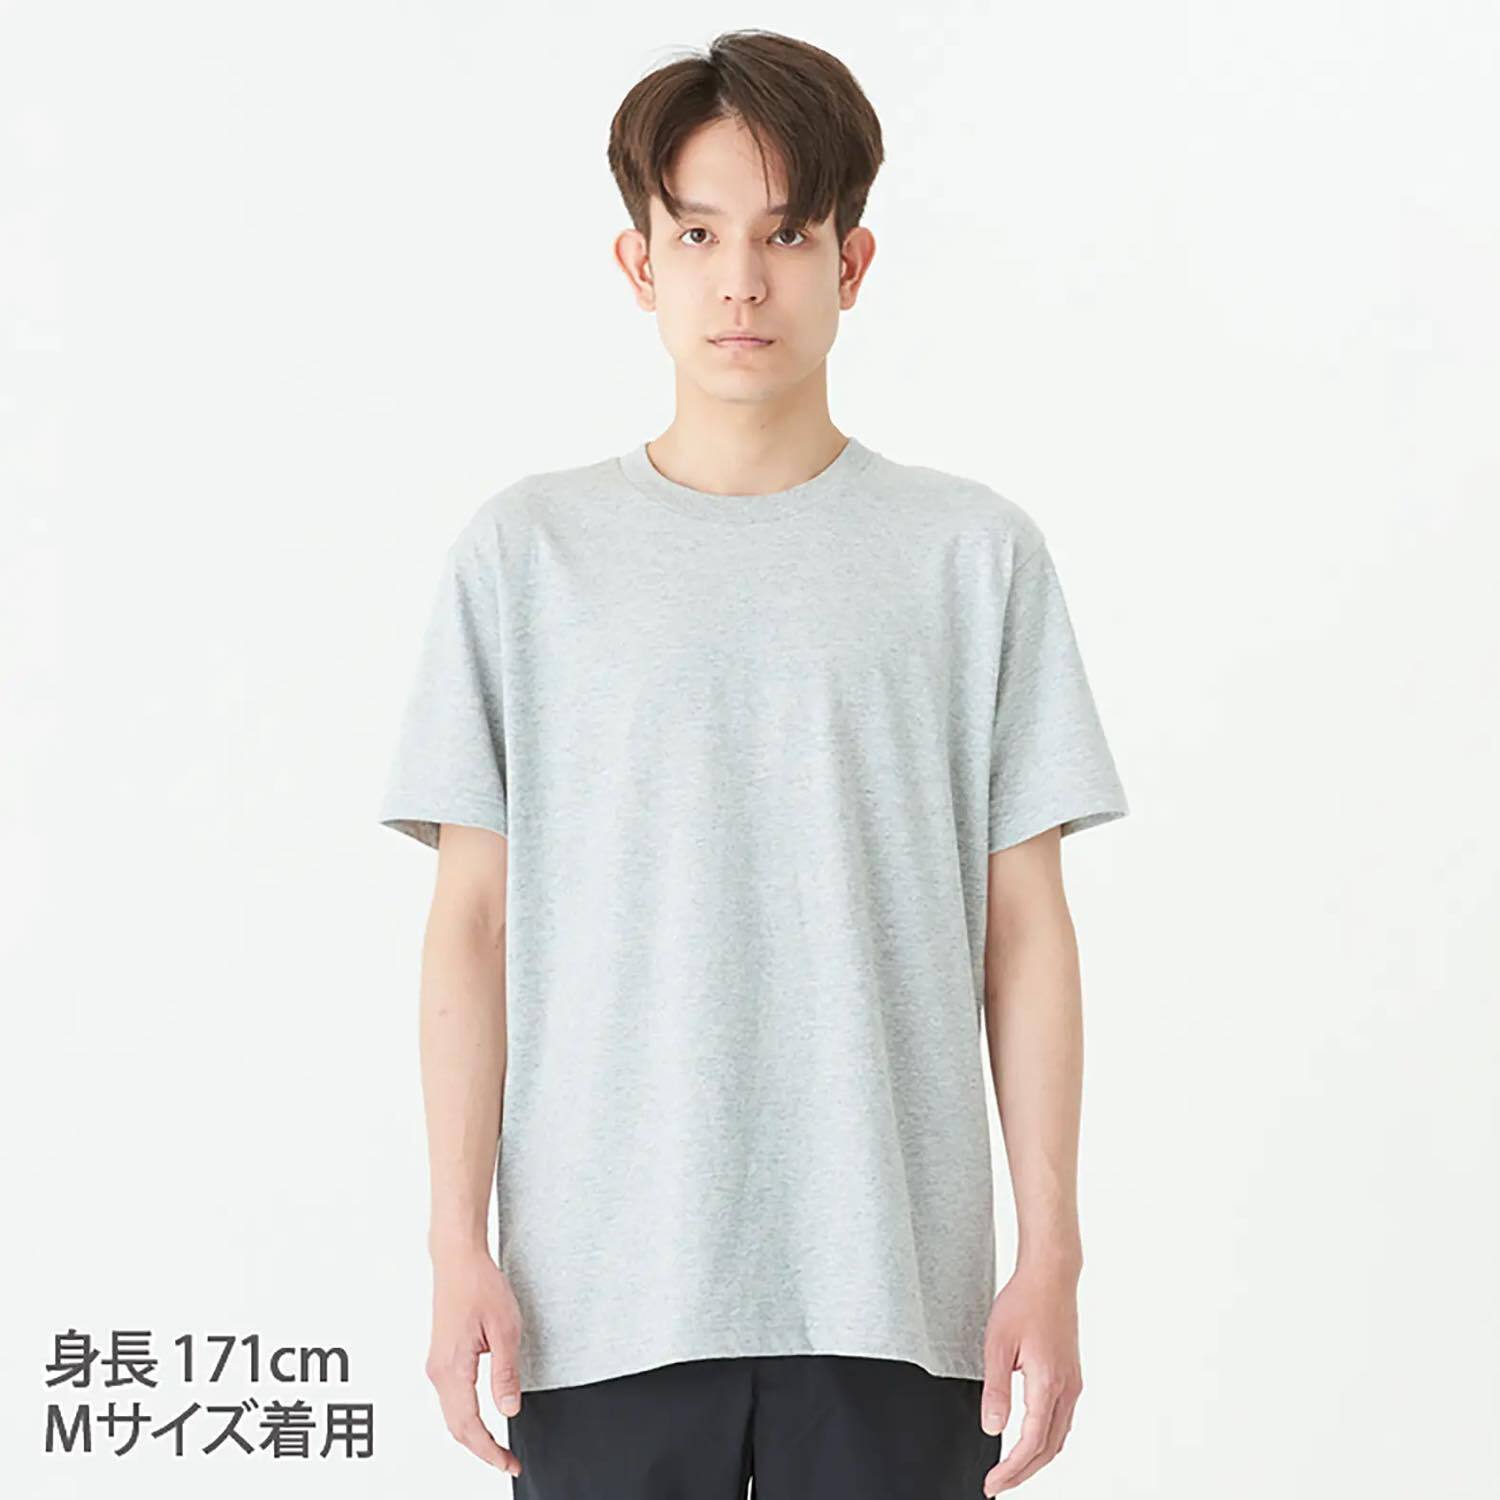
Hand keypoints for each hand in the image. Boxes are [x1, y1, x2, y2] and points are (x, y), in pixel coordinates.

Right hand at [425, 1242, 526, 1475]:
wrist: (457, 1260)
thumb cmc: (480, 1286)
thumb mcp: (505, 1329)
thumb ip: (505, 1373)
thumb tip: (509, 1411)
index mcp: (453, 1368)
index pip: (469, 1426)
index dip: (490, 1451)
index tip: (509, 1463)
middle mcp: (438, 1371)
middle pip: (456, 1428)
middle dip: (482, 1450)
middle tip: (508, 1461)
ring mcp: (437, 1365)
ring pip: (452, 1415)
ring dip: (473, 1435)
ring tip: (498, 1447)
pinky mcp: (441, 1357)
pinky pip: (451, 1399)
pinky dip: (466, 1417)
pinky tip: (482, 1419)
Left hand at [978, 1262, 1083, 1493]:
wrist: (1051, 1276)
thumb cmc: (1024, 1302)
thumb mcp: (997, 1344)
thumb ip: (995, 1389)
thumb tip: (992, 1427)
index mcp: (1048, 1384)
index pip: (1031, 1443)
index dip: (1012, 1469)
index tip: (993, 1484)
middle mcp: (1067, 1389)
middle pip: (1049, 1449)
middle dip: (1023, 1472)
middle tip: (998, 1485)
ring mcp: (1073, 1383)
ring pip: (1059, 1437)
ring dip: (1035, 1459)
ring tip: (1011, 1469)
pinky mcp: (1072, 1376)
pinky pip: (1062, 1420)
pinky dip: (1046, 1440)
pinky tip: (1030, 1440)